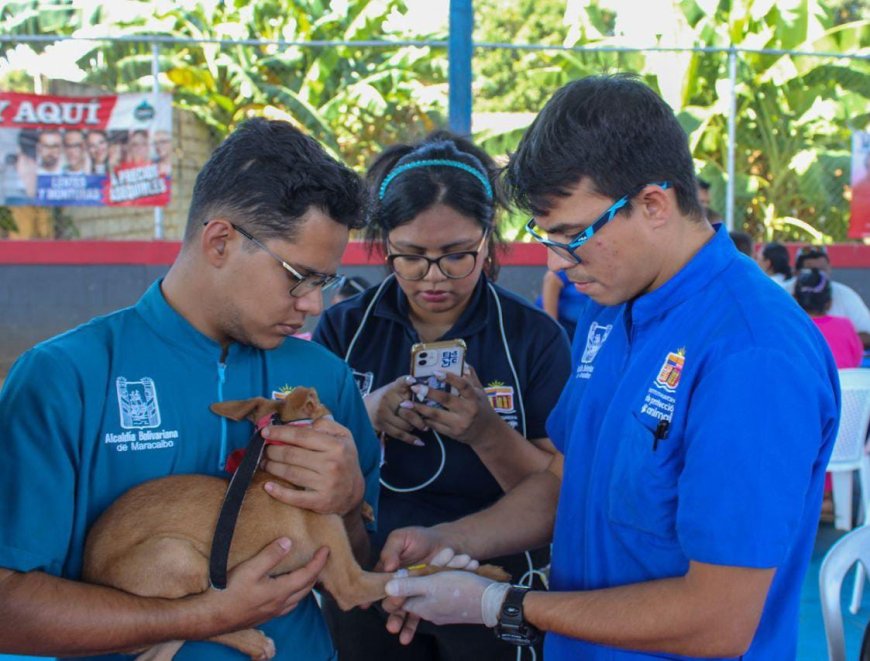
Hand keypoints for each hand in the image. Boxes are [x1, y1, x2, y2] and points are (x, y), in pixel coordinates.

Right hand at [201, 538, 329, 633]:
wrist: (209, 618)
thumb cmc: (228, 592)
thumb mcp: (250, 569)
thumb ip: (270, 555)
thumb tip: (289, 542)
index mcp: (280, 592)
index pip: (308, 575)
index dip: (319, 562)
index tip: (327, 549)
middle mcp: (280, 604)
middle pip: (306, 589)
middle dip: (316, 573)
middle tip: (321, 560)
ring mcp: (271, 612)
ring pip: (297, 599)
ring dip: (306, 586)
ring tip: (307, 573)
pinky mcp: (262, 616)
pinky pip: (287, 605)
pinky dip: (294, 594)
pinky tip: (285, 589)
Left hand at [261, 418, 363, 515]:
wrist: (354, 491)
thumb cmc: (344, 459)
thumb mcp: (343, 436)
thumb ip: (325, 425)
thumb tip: (303, 424)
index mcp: (336, 446)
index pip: (301, 436)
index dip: (280, 433)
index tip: (265, 432)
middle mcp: (331, 464)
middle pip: (291, 455)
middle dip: (272, 451)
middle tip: (263, 449)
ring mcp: (326, 484)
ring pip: (290, 473)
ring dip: (271, 467)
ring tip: (264, 462)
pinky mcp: (320, 501)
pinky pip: (295, 497)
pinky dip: (279, 492)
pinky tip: (268, 486)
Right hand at [365, 376, 427, 445]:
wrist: (365, 408)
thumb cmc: (386, 398)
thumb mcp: (394, 389)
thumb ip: (407, 388)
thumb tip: (427, 388)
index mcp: (392, 388)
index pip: (400, 382)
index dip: (407, 380)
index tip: (413, 381)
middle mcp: (386, 399)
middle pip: (407, 410)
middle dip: (420, 418)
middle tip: (428, 422)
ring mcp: (382, 412)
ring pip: (404, 424)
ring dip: (415, 427)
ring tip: (423, 427)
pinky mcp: (380, 424)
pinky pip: (398, 434)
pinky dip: (410, 439)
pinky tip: (420, 442)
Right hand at [378, 527, 475, 644]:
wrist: (448, 544)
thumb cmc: (421, 538)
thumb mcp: (402, 538)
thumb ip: (392, 550)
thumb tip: (387, 567)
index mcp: (387, 570)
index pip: (376, 583)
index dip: (370, 594)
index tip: (365, 605)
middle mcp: (397, 584)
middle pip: (389, 599)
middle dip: (389, 607)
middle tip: (394, 607)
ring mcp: (411, 593)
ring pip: (400, 611)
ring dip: (397, 621)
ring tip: (396, 630)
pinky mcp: (424, 599)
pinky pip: (417, 614)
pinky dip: (411, 625)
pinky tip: (407, 636)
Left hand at [384, 570, 503, 626]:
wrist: (494, 603)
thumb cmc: (461, 590)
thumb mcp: (431, 584)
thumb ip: (408, 586)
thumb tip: (386, 589)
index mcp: (420, 606)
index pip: (399, 597)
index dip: (402, 579)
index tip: (410, 564)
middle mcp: (429, 610)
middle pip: (421, 587)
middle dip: (435, 567)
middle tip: (450, 554)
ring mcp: (443, 609)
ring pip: (438, 584)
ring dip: (448, 568)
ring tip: (464, 558)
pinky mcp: (455, 606)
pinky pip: (450, 588)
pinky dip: (456, 575)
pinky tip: (468, 565)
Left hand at [409, 366, 501, 446]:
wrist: (487, 434)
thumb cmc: (482, 408)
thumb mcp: (480, 392)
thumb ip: (471, 377)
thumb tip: (462, 361)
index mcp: (475, 398)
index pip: (463, 386)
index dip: (450, 378)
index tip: (435, 372)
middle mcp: (468, 411)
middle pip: (446, 400)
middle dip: (428, 393)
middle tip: (414, 387)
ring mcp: (459, 424)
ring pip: (436, 415)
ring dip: (420, 408)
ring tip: (406, 403)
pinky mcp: (452, 434)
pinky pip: (435, 426)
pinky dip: (424, 419)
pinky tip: (415, 413)